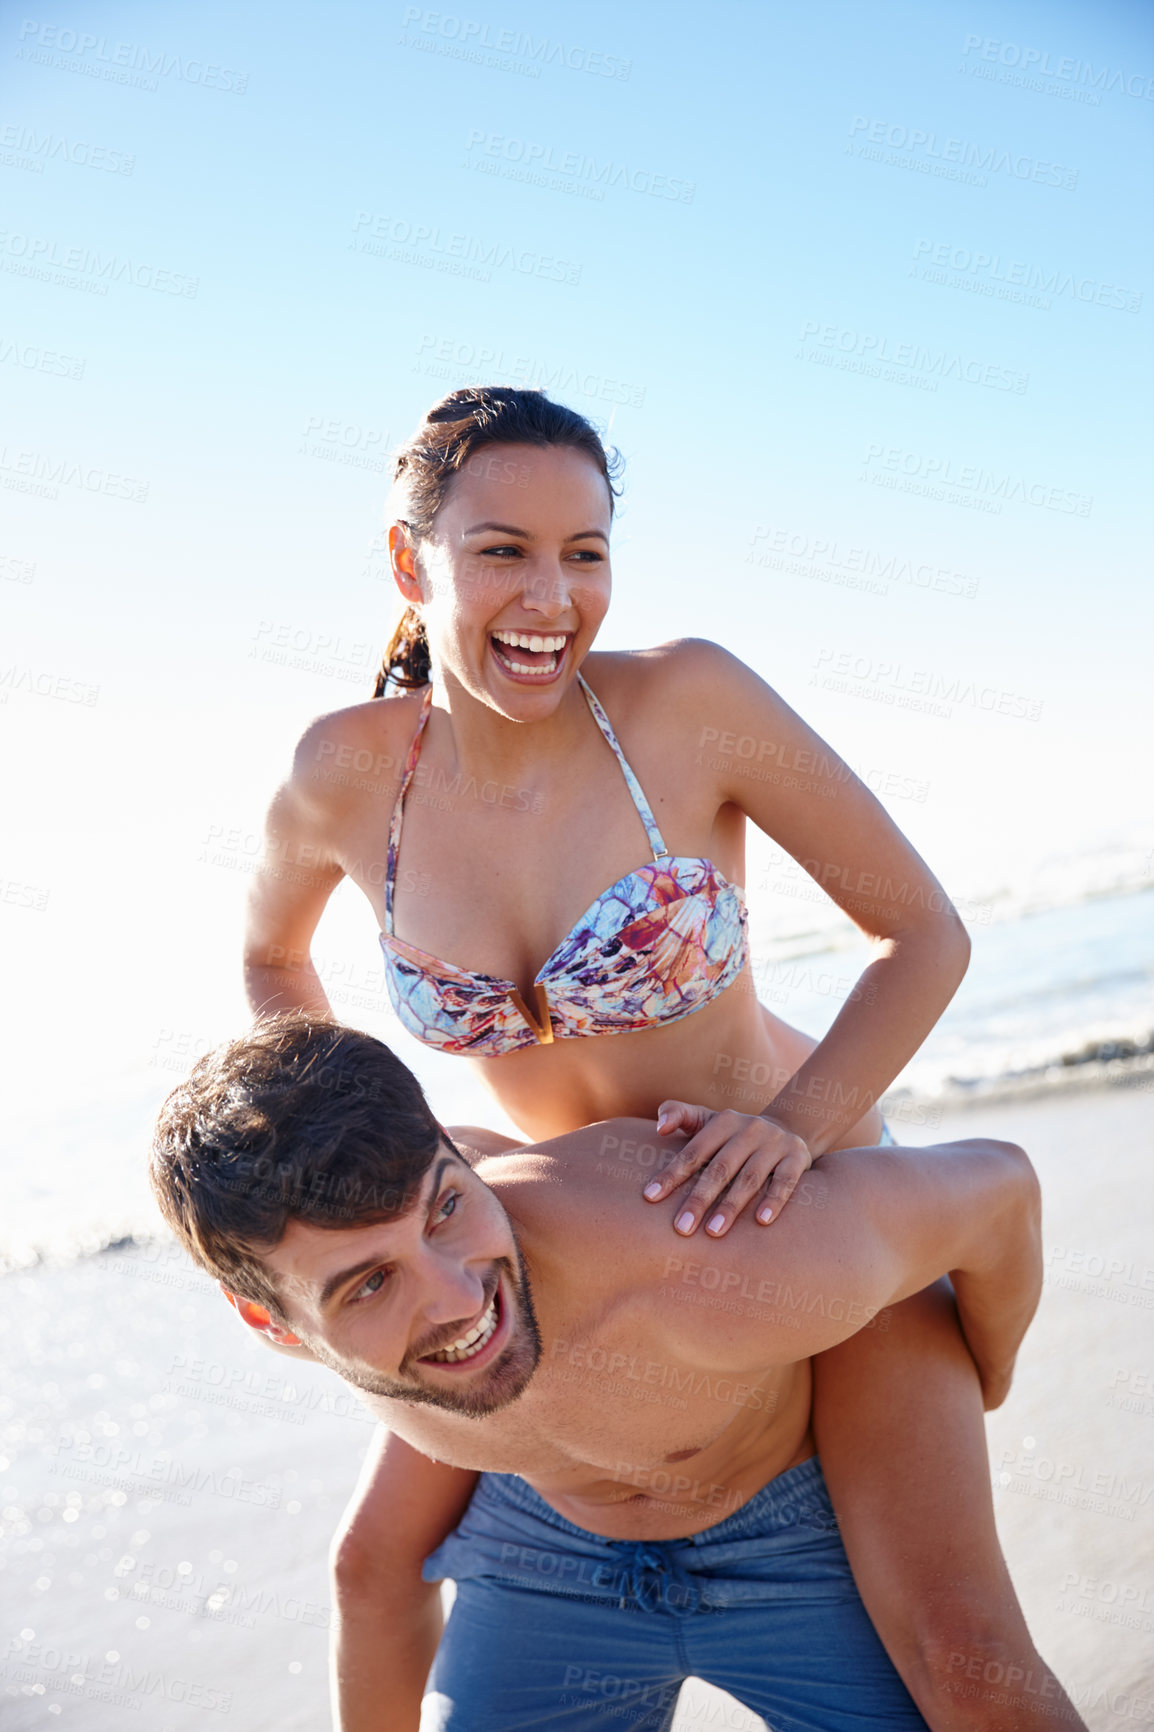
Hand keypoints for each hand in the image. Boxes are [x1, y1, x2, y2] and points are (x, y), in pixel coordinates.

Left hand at [642, 1101, 813, 1235]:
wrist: (790, 1128)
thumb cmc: (734, 1135)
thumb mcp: (708, 1119)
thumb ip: (679, 1114)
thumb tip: (659, 1127)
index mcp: (723, 1121)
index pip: (693, 1151)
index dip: (671, 1174)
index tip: (650, 1198)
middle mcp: (749, 1129)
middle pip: (720, 1168)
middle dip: (699, 1199)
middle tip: (681, 1228)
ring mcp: (775, 1143)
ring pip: (750, 1177)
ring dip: (732, 1205)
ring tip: (713, 1232)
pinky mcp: (798, 1157)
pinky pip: (786, 1181)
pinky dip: (774, 1200)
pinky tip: (761, 1221)